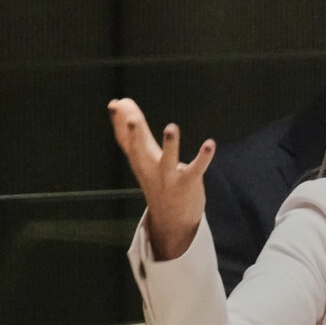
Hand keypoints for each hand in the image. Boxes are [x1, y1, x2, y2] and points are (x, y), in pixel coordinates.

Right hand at [108, 98, 215, 259]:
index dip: (120, 124)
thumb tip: (118, 104)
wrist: (172, 220)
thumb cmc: (157, 181)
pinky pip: (196, 169)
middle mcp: (151, 169)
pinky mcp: (188, 183)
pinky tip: (210, 144)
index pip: (126, 142)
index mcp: (139, 161)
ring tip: (171, 127)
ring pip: (168, 161)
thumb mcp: (142, 158)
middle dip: (136, 135)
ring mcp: (169, 177)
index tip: (115, 104)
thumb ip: (134, 132)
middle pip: (141, 151)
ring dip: (171, 145)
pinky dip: (204, 157)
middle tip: (131, 118)